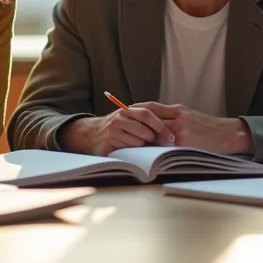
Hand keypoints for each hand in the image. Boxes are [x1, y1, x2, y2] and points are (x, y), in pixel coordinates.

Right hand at [60, 108, 175, 155]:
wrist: (92, 134)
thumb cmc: (118, 128)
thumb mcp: (130, 119)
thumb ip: (146, 122)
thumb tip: (169, 133)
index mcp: (128, 110)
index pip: (148, 114)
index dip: (160, 125)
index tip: (170, 136)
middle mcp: (120, 117)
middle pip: (145, 130)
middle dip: (154, 139)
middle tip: (158, 145)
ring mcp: (114, 130)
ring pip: (138, 142)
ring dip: (143, 146)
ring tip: (139, 145)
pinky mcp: (109, 143)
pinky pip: (129, 149)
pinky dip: (133, 151)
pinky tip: (129, 149)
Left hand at [131, 102, 252, 154]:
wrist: (228, 134)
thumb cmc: (208, 126)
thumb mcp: (190, 116)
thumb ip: (173, 118)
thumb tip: (154, 123)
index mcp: (178, 110)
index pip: (152, 107)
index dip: (137, 109)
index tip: (124, 111)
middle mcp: (178, 118)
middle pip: (150, 118)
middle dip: (135, 123)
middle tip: (121, 126)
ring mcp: (181, 132)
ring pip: (156, 133)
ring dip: (143, 138)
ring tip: (130, 142)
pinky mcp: (185, 143)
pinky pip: (165, 147)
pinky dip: (155, 149)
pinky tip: (146, 153)